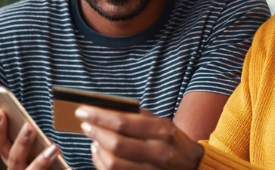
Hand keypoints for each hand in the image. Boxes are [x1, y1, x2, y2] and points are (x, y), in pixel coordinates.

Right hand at [0, 109, 66, 169]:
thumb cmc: (36, 163)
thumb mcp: (28, 151)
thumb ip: (29, 140)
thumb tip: (34, 126)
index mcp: (9, 158)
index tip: (1, 112)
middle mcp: (16, 169)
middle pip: (13, 157)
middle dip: (21, 142)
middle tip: (30, 128)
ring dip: (41, 160)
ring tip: (54, 148)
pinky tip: (70, 167)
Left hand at [75, 106, 202, 169]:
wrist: (192, 164)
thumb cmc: (171, 140)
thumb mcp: (161, 123)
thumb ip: (137, 116)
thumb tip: (104, 109)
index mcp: (162, 131)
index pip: (123, 123)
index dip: (99, 117)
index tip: (82, 111)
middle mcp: (159, 152)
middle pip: (116, 144)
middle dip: (95, 132)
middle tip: (85, 124)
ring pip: (113, 163)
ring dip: (97, 149)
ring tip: (93, 138)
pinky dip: (101, 162)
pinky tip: (99, 152)